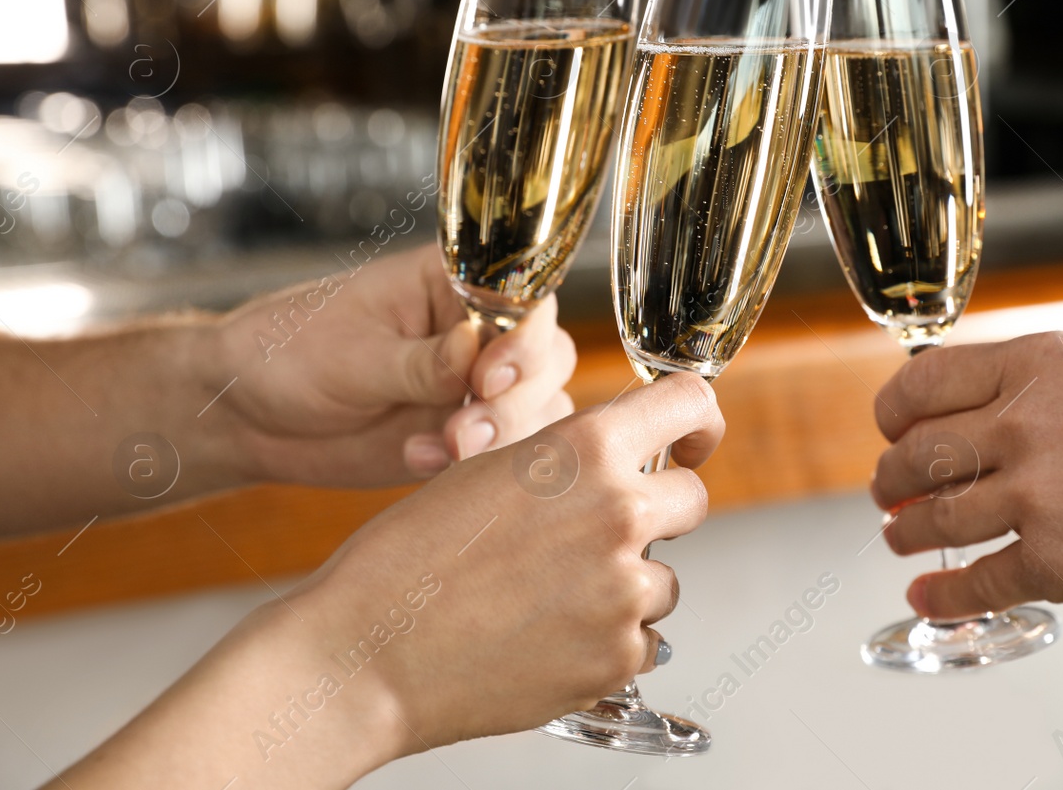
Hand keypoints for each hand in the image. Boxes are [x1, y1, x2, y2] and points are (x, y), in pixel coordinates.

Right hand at [50, 373, 721, 788]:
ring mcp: (623, 591)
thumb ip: (564, 457)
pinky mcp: (617, 657)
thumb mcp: (485, 468)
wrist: (365, 654)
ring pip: (665, 578)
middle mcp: (617, 512)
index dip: (696, 423)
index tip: (691, 442)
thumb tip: (616, 458)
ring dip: (625, 584)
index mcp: (584, 448)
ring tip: (547, 596)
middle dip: (656, 513)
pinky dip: (606, 641)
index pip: (689, 405)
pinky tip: (544, 637)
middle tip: (596, 534)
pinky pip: (642, 640)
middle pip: (692, 499)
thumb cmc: (405, 560)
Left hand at [211, 243, 575, 486]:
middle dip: (513, 401)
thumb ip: (417, 361)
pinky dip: (478, 464)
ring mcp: (478, 383)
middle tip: (462, 432)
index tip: (487, 375)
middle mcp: (478, 328)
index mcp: (450, 282)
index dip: (522, 337)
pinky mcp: (468, 430)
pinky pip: (510, 450)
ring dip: (502, 436)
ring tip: (440, 450)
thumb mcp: (347, 355)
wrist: (249, 415)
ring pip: (540, 407)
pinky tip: (420, 461)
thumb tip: (476, 350)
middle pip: (546, 357)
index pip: (521, 295)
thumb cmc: (286, 354)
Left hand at [870, 332, 1062, 646]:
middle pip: (916, 451)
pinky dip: (942, 592)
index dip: (893, 412)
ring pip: (934, 515)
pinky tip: (928, 593)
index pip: (923, 381)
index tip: (890, 430)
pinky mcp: (1061, 563)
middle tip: (889, 489)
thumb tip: (966, 423)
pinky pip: (976, 581)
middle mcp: (1030, 421)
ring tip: (902, 533)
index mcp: (1042, 364)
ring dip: (906, 529)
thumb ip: (1037, 391)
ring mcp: (1042, 494)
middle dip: (890, 476)